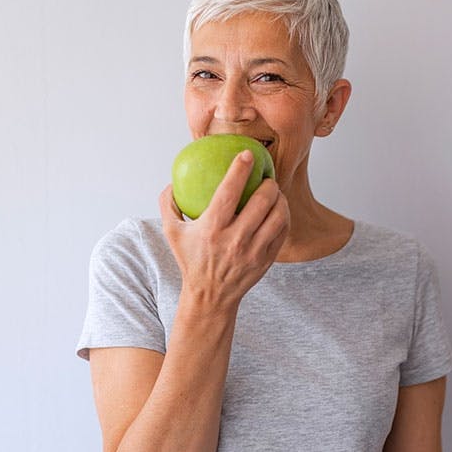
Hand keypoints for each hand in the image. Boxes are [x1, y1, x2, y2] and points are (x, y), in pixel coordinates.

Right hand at [159, 151, 289, 309]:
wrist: (210, 296)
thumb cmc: (191, 260)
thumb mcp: (172, 233)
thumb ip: (168, 204)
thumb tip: (172, 180)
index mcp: (212, 228)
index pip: (229, 192)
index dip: (240, 169)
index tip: (247, 154)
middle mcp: (235, 239)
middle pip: (262, 201)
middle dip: (268, 183)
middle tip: (266, 177)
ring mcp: (254, 251)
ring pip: (278, 216)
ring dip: (280, 198)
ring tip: (274, 192)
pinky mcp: (267, 259)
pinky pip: (282, 231)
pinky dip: (283, 216)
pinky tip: (279, 210)